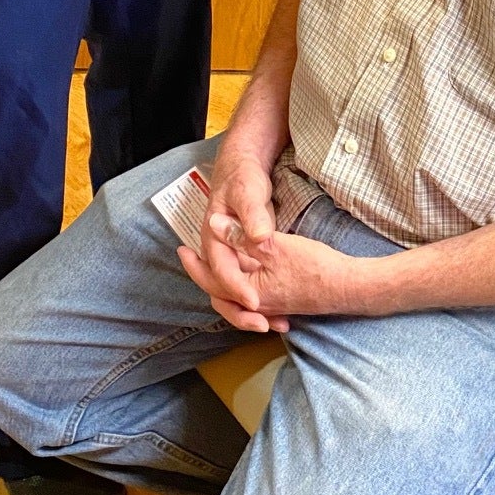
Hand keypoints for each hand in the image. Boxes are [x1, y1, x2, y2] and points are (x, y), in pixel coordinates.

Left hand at [178, 228, 363, 332]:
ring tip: (214, 263)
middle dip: (204, 274)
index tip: (183, 247)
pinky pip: (252, 296)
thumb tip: (213, 223)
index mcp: (249, 292)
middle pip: (220, 293)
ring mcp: (270, 305)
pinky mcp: (282, 300)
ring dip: (222, 281)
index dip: (195, 263)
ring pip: (235, 296)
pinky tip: (246, 274)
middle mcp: (256, 304)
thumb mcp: (274, 246)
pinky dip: (242, 287)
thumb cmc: (313, 266)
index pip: (212, 280)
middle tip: (190, 256)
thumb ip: (241, 237)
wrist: (347, 286)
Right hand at [196, 141, 276, 316]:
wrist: (240, 169)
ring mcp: (229, 256)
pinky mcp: (242, 257)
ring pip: (233, 293)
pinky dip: (258, 301)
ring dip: (250, 311)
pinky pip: (245, 286)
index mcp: (213, 238)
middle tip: (264, 325)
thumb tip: (256, 236)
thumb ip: (251, 217)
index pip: (222, 271)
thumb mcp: (248, 194)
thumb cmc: (242, 180)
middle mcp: (217, 251)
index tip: (257, 303)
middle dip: (241, 311)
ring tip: (276, 324)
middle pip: (221, 291)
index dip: (238, 289)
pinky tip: (280, 311)